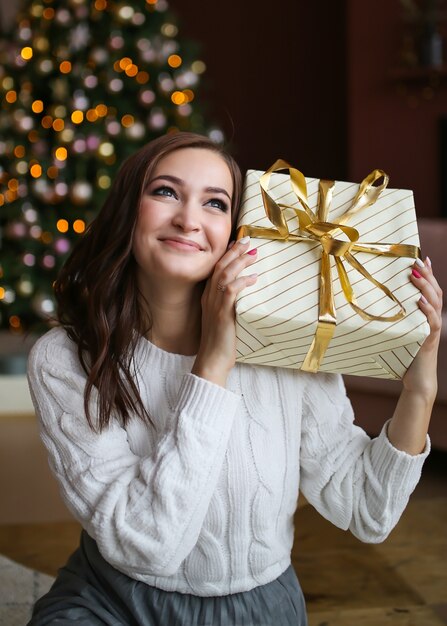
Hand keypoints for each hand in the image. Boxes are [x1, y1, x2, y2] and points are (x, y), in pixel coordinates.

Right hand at [191, 236, 257, 386]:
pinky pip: (231, 290)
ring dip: (239, 262)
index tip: (237, 242)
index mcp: (208, 297)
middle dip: (233, 251)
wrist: (212, 360)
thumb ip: (231, 305)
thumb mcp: (225, 319)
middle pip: (219, 267)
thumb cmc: (220, 342)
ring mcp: (214, 304)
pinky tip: (253, 278)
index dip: (226, 254)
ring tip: (253, 254)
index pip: (215, 269)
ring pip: (225, 275)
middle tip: (247, 240)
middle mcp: (209, 297)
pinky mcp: (222, 313)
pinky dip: (242, 281)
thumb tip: (244, 294)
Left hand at [402, 257, 442, 398]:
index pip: (430, 289)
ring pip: (435, 303)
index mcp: (426, 315)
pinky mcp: (429, 340)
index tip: (421, 256)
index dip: (428, 273)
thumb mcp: (398, 332)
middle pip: (435, 291)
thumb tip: (374, 304)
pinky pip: (431, 322)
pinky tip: (420, 300)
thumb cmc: (404, 356)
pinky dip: (427, 310)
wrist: (416, 380)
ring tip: (416, 275)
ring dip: (426, 287)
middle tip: (416, 260)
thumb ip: (394, 318)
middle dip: (426, 274)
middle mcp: (432, 319)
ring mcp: (432, 329)